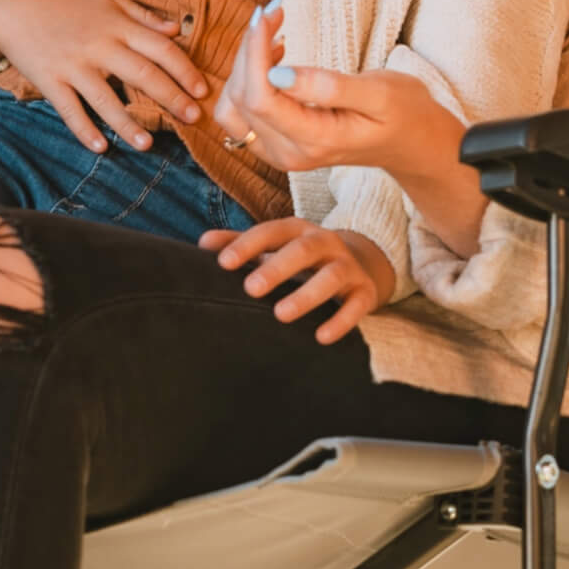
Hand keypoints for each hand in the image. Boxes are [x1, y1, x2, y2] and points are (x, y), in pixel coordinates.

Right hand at [0, 0, 207, 154]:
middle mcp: (99, 46)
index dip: (184, 70)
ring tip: (147, 145)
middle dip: (170, 98)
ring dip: (128, 123)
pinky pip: (70, 110)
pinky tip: (101, 147)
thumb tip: (176, 30)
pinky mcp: (50, 81)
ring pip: (106, 99)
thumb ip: (143, 16)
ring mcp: (74, 66)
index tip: (202, 90)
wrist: (15, 8)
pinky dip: (84, 129)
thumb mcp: (107, 0)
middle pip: (142, 74)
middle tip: (192, 119)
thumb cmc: (67, 5)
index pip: (160, 49)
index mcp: (118, 26)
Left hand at [199, 218, 393, 343]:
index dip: (248, 245)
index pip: (271, 232)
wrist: (359, 263)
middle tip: (251, 288)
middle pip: (303, 250)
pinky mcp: (365, 292)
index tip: (223, 263)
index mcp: (297, 230)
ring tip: (281, 314)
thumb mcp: (274, 247)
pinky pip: (357, 305)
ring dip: (307, 294)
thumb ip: (241, 244)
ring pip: (331, 277)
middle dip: (277, 267)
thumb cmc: (302, 258)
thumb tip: (203, 243)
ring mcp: (347, 267)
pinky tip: (321, 337)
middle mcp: (325, 243)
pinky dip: (341, 321)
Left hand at [212, 4, 490, 256]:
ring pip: (233, 108)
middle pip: (241, 100)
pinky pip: (242, 114)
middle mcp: (289, 154)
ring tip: (273, 33)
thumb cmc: (403, 114)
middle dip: (249, 50)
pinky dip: (247, 81)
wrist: (411, 145)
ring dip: (244, 65)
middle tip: (274, 12)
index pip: (260, 98)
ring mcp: (279, 153)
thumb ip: (329, 86)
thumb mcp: (379, 94)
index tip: (267, 14)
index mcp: (314, 142)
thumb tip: (278, 73)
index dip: (253, 53)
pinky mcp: (276, 144)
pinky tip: (272, 57)